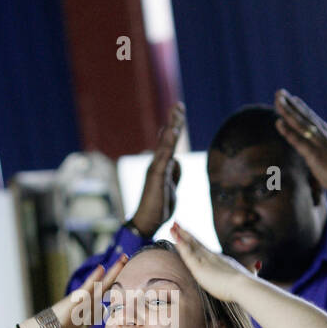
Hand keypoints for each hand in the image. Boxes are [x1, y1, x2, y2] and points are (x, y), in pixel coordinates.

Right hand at [45, 254, 129, 327]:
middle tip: (126, 256)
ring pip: (102, 285)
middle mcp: (87, 298)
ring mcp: (82, 298)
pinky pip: (87, 288)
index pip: (106, 291)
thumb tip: (103, 310)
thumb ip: (94, 318)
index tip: (125, 271)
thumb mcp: (84, 326)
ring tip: (123, 259)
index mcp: (90, 304)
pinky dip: (94, 278)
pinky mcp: (75, 300)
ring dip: (113, 272)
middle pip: (106, 283)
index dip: (116, 281)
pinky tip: (101, 268)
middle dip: (116, 270)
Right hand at [129, 102, 184, 236]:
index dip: (174, 127)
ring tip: (176, 112)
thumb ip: (174, 173)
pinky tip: (171, 132)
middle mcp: (157, 164)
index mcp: (162, 166)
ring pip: (165, 144)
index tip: (179, 112)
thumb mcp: (171, 187)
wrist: (147, 222)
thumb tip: (177, 162)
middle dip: (174, 121)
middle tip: (179, 105)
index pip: (170, 143)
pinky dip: (167, 143)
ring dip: (171, 127)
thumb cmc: (158, 207)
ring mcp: (156, 169)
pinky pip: (164, 156)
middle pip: (167, 139)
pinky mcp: (156, 175)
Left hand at [170, 221, 254, 301]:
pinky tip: (175, 238)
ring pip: (190, 246)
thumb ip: (252, 269)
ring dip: (180, 236)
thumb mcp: (248, 275)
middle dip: (186, 234)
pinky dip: (181, 245)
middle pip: (196, 243)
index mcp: (221, 260)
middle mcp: (212, 257)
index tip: (188, 234)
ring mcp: (205, 261)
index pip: (204, 248)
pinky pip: (187, 254)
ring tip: (172, 227)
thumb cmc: (247, 285)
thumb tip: (259, 264)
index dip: (195, 240)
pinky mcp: (199, 267)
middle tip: (176, 224)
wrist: (244, 286)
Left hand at [274, 89, 326, 197]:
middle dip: (291, 104)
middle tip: (279, 92)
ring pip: (300, 124)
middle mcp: (325, 136)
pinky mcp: (315, 155)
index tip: (292, 99)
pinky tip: (278, 123)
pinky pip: (298, 141)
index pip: (313, 119)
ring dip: (287, 112)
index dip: (302, 108)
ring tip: (277, 101)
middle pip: (305, 117)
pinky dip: (288, 131)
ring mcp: (320, 144)